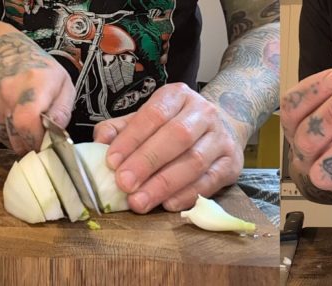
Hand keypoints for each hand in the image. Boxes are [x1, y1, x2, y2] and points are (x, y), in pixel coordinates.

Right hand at [0, 33, 73, 153]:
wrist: (6, 52)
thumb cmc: (38, 71)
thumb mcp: (63, 84)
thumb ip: (62, 112)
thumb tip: (56, 136)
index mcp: (33, 85)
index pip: (27, 123)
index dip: (35, 140)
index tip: (42, 142)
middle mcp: (7, 92)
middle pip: (15, 138)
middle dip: (28, 143)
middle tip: (34, 133)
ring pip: (3, 139)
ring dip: (14, 139)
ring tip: (20, 121)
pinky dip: (0, 132)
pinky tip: (8, 117)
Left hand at [93, 83, 241, 212]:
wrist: (220, 128)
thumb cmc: (172, 126)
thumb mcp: (146, 119)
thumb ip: (121, 129)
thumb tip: (99, 141)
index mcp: (177, 96)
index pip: (154, 115)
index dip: (132, 139)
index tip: (111, 162)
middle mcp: (203, 112)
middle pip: (176, 137)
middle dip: (147, 162)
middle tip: (124, 184)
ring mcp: (221, 138)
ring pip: (194, 161)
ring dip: (164, 184)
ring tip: (139, 202)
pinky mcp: (232, 163)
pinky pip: (210, 181)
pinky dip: (187, 195)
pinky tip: (167, 205)